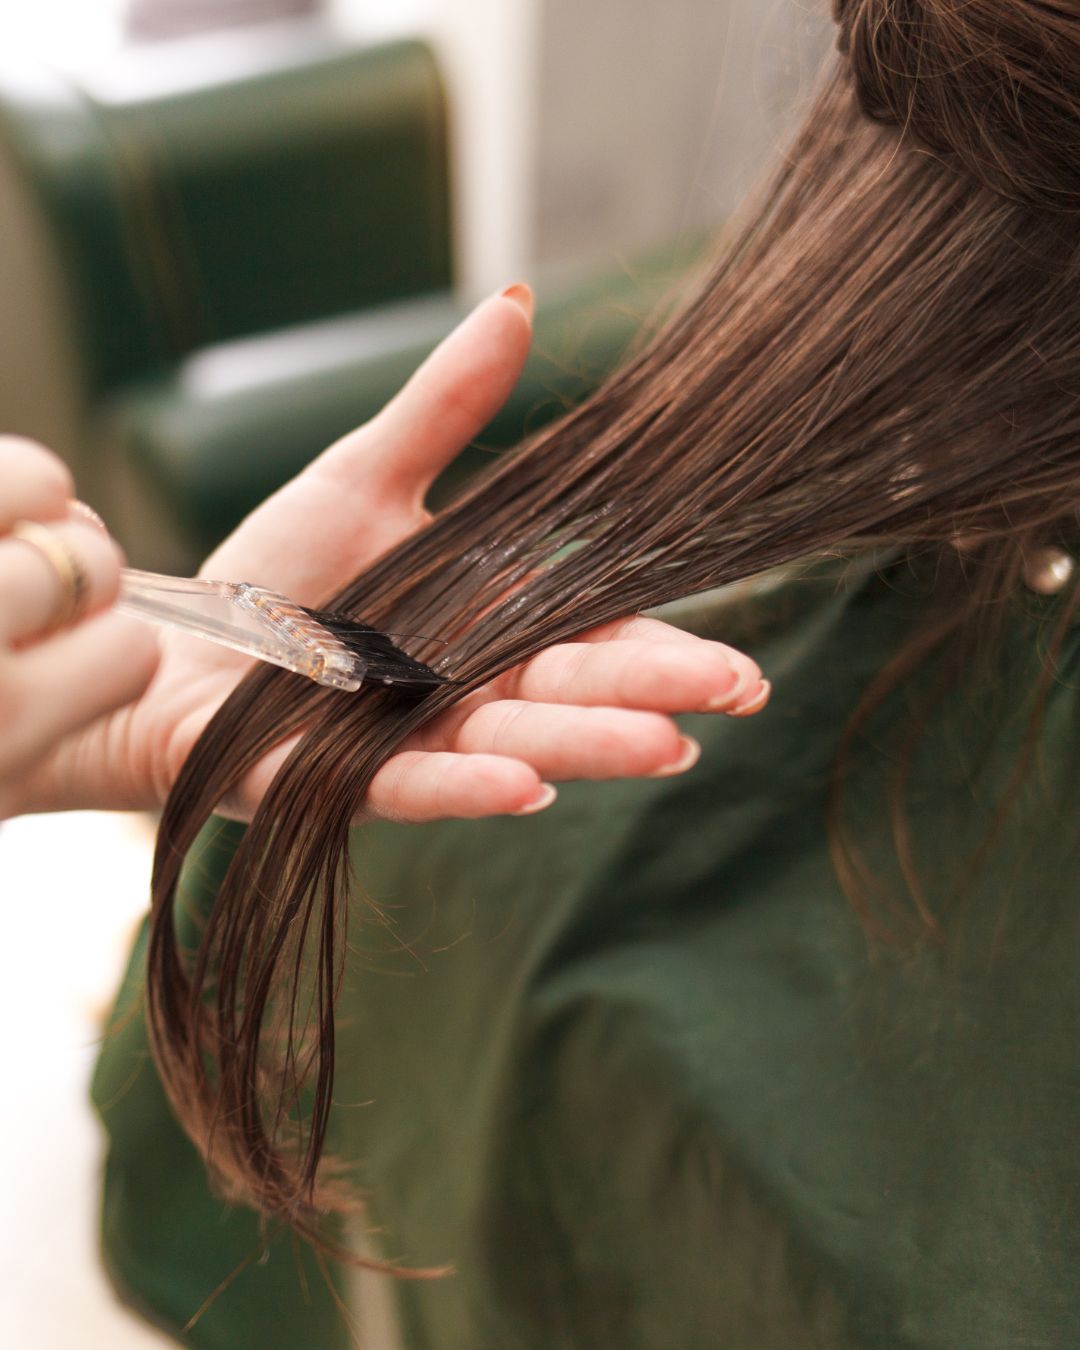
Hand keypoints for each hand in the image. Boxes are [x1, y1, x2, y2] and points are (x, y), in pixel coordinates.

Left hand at [12, 287, 767, 820]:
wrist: (173, 649)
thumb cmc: (273, 577)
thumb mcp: (364, 477)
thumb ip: (445, 408)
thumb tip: (518, 304)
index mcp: (484, 632)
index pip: (590, 639)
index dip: (664, 650)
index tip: (742, 665)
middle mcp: (462, 694)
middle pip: (569, 693)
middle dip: (651, 694)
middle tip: (738, 692)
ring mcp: (405, 744)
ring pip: (511, 747)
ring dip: (586, 746)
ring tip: (665, 746)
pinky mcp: (336, 784)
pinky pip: (410, 787)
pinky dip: (466, 788)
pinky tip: (528, 788)